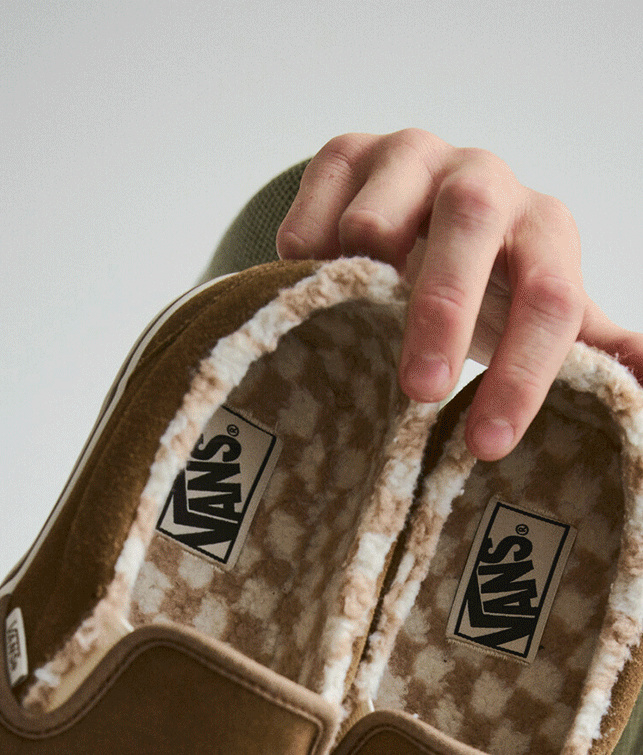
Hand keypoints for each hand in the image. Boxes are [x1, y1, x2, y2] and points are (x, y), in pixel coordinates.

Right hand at [277, 130, 642, 458]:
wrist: (419, 220)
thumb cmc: (488, 286)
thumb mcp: (545, 318)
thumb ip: (601, 351)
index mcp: (542, 227)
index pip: (550, 295)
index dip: (525, 371)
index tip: (487, 443)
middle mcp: (482, 179)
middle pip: (470, 227)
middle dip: (443, 311)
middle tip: (419, 391)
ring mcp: (410, 158)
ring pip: (380, 213)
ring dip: (364, 277)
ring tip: (354, 326)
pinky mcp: (345, 154)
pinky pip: (317, 211)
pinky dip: (309, 263)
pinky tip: (317, 294)